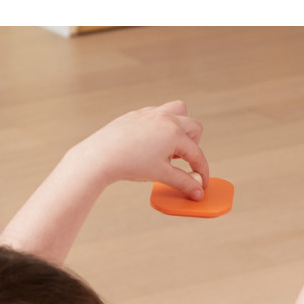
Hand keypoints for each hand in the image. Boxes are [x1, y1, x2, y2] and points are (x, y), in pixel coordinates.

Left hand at [71, 101, 209, 197]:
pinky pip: (159, 114)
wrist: (101, 155)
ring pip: (179, 111)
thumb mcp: (161, 175)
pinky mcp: (138, 114)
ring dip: (181, 128)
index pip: (197, 154)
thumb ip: (183, 182)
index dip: (201, 171)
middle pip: (194, 128)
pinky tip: (150, 143)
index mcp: (174, 133)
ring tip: (168, 148)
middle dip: (193, 146)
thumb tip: (198, 192)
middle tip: (180, 162)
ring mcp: (151, 113)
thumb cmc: (130, 163)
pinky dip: (162, 126)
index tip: (200, 185)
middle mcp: (166, 118)